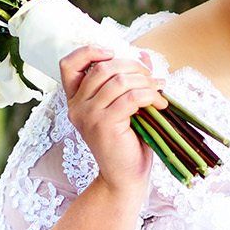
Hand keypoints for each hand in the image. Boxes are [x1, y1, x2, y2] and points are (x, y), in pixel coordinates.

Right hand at [58, 43, 166, 199]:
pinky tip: (160, 103)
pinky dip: (150, 95)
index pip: (69, 64)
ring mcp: (88, 115)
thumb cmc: (125, 142)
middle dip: (132, 67)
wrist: (124, 177)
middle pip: (102, 68)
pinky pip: (131, 97)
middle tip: (152, 78)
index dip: (89, 52)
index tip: (113, 53)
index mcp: (75, 100)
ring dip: (145, 81)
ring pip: (119, 80)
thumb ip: (128, 81)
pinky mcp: (105, 124)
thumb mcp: (123, 106)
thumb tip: (145, 54)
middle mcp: (76, 106)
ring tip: (159, 90)